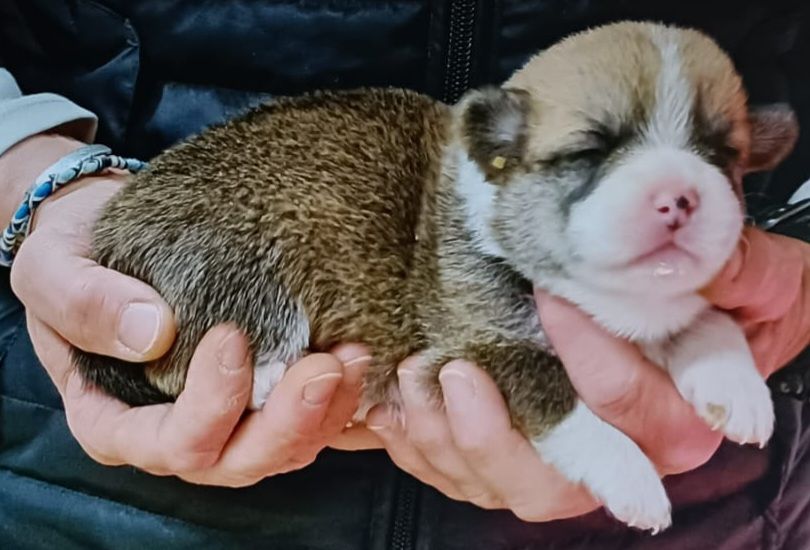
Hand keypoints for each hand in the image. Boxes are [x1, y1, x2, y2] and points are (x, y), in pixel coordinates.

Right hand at [4, 134, 368, 484]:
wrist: (112, 234)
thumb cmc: (75, 255)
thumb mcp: (54, 270)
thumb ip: (86, 303)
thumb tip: (153, 332)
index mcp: (115, 420)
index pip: (167, 443)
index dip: (207, 408)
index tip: (231, 339)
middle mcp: (174, 431)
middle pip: (236, 460)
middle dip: (286, 424)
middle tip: (324, 366)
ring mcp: (223, 417)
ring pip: (281, 447)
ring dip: (325, 413)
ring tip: (354, 356)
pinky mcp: (260, 394)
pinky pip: (305, 417)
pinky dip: (336, 398)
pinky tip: (358, 358)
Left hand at [333, 224, 809, 520]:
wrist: (685, 315)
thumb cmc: (713, 302)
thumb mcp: (753, 281)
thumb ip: (737, 284)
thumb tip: (701, 299)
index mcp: (670, 425)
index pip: (627, 407)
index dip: (589, 356)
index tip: (548, 296)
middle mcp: (608, 460)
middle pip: (549, 483)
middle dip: (494, 434)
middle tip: (458, 372)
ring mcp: (551, 461)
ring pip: (490, 484)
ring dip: (442, 437)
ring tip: (416, 375)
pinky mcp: (505, 452)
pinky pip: (451, 471)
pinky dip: (411, 439)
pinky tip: (390, 394)